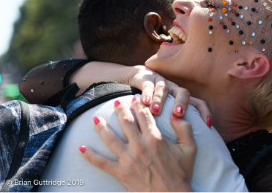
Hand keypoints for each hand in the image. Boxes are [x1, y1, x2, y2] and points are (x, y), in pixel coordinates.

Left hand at [79, 97, 195, 191]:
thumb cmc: (181, 172)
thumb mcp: (190, 148)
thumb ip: (185, 128)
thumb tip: (176, 113)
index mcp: (155, 138)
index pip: (143, 115)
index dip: (138, 105)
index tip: (134, 99)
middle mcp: (139, 145)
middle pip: (126, 122)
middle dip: (120, 110)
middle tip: (115, 101)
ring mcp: (128, 159)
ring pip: (111, 138)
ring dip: (102, 127)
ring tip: (95, 118)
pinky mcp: (121, 172)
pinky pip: (102, 163)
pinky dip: (90, 156)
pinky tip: (81, 148)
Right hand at [129, 66, 211, 126]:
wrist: (135, 83)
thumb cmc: (153, 107)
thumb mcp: (165, 117)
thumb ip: (177, 127)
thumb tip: (187, 146)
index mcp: (182, 100)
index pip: (198, 103)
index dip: (204, 112)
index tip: (207, 124)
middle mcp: (173, 90)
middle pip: (183, 93)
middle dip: (181, 102)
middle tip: (178, 113)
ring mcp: (160, 83)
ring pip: (164, 88)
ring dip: (160, 99)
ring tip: (156, 111)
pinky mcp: (146, 79)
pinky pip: (148, 85)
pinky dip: (146, 93)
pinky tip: (145, 102)